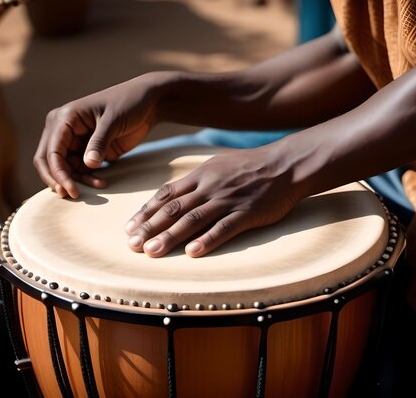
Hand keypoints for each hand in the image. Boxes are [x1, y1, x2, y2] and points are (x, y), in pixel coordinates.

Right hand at [33, 77, 157, 197]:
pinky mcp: (87, 150)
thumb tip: (88, 165)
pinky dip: (86, 178)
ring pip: (64, 168)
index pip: (51, 151)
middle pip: (48, 161)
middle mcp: (63, 130)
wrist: (148, 103)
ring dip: (76, 180)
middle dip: (59, 179)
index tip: (71, 190)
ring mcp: (75, 141)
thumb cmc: (128, 103)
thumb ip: (99, 142)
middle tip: (73, 195)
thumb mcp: (113, 121)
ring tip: (99, 184)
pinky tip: (101, 182)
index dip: (58, 173)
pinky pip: (79, 169)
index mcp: (64, 118)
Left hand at [125, 146, 300, 256]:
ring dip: (170, 237)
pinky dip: (208, 240)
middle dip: (150, 228)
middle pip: (174, 209)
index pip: (166, 194)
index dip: (146, 212)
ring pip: (193, 219)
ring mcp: (228, 199)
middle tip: (132, 245)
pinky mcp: (247, 213)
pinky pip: (224, 228)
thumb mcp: (219, 165)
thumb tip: (174, 194)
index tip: (129, 227)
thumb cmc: (251, 166)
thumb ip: (197, 180)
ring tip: (152, 252)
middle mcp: (210, 187)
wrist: (286, 164)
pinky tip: (193, 253)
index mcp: (201, 175)